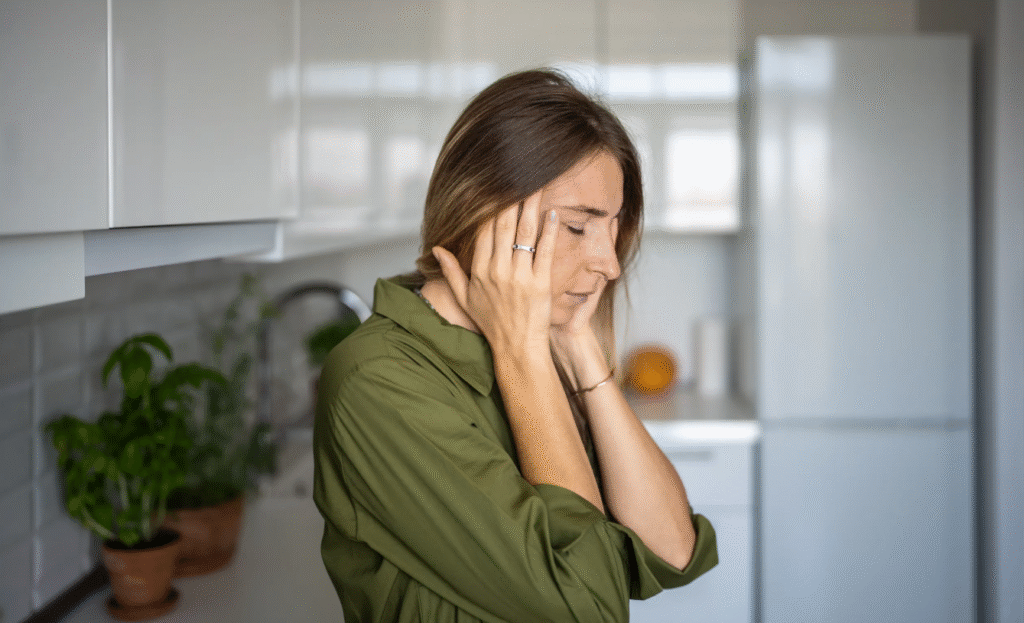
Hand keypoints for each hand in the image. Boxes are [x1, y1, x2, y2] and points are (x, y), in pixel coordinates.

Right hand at [432, 191, 558, 353]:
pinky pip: (546, 251)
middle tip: (519, 175)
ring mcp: (520, 276)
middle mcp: (497, 271)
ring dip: (531, 206)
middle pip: (504, 225)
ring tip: (538, 185)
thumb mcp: (465, 298)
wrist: (517, 349)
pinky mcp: (541, 284)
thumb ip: (451, 271)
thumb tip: (436, 248)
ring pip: (525, 233)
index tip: (496, 185)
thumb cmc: (491, 324)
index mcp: (479, 270)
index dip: (489, 205)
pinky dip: (549, 231)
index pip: (483, 229)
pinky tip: (553, 213)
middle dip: (511, 198)